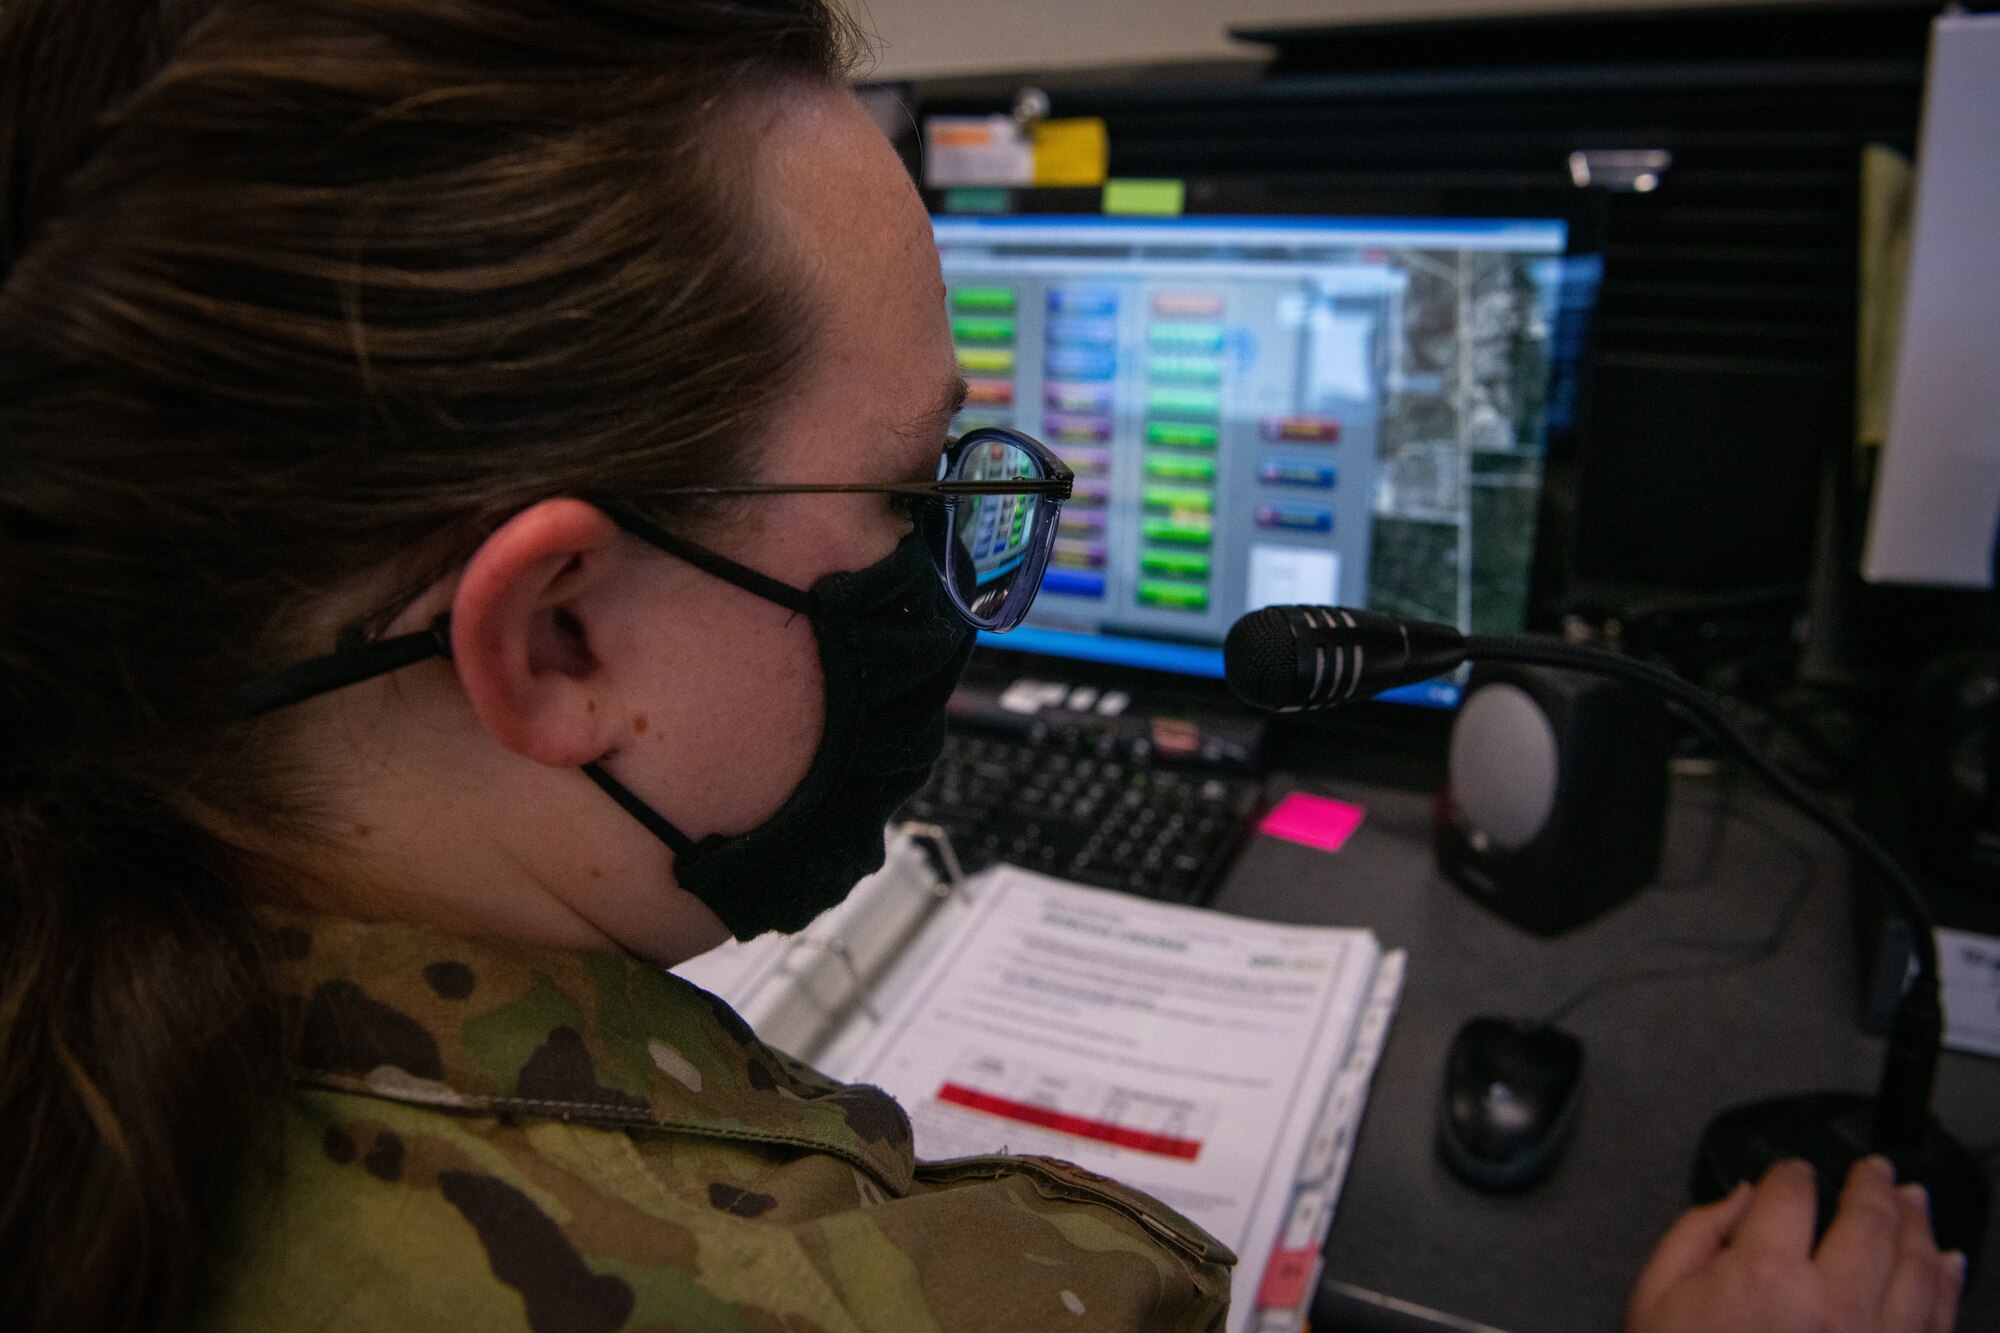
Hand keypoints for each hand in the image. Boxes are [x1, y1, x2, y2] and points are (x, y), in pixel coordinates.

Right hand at [1627, 1156, 1965, 1332]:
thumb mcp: (1656, 1300)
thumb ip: (1694, 1235)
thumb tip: (1738, 1199)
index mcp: (1763, 1276)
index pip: (1791, 1195)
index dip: (1791, 1173)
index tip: (1792, 1172)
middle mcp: (1832, 1305)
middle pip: (1868, 1220)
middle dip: (1871, 1184)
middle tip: (1875, 1170)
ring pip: (1917, 1265)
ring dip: (1918, 1224)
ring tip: (1915, 1201)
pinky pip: (1938, 1319)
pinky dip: (1947, 1283)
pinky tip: (1947, 1262)